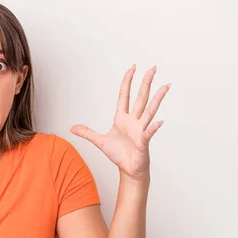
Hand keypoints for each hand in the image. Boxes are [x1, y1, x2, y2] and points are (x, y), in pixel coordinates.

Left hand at [71, 64, 169, 181]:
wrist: (128, 169)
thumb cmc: (119, 155)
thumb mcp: (100, 142)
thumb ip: (87, 133)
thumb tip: (72, 128)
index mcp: (122, 118)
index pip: (124, 96)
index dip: (127, 82)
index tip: (132, 68)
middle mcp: (133, 121)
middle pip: (140, 98)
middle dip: (146, 82)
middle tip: (153, 68)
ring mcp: (140, 130)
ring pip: (150, 111)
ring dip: (157, 98)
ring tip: (165, 86)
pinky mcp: (143, 142)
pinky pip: (149, 133)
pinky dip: (153, 128)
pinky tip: (159, 122)